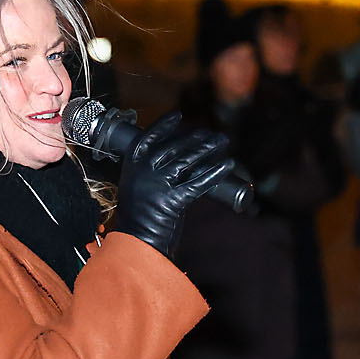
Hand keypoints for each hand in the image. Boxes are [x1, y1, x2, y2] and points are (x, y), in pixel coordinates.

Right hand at [115, 112, 235, 256]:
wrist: (136, 242)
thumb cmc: (139, 216)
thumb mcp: (137, 186)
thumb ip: (152, 171)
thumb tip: (181, 155)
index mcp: (133, 165)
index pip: (149, 137)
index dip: (164, 125)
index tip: (178, 116)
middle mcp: (144, 171)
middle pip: (174, 147)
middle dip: (195, 138)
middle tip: (212, 133)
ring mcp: (158, 185)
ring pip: (187, 161)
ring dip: (208, 149)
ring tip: (222, 141)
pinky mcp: (172, 200)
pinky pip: (198, 183)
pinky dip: (214, 172)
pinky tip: (227, 165)